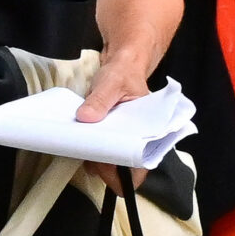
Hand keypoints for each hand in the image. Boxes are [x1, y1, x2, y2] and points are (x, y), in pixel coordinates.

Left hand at [72, 47, 154, 179]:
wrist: (121, 64)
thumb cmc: (124, 72)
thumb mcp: (111, 82)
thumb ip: (100, 99)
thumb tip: (85, 117)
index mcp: (150, 127)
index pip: (143, 160)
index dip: (127, 171)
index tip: (109, 169)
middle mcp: (140, 136)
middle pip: (128, 166)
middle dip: (110, 169)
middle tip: (93, 164)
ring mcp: (125, 137)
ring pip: (115, 161)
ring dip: (100, 163)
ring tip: (86, 157)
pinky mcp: (112, 135)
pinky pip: (105, 151)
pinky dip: (95, 153)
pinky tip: (84, 150)